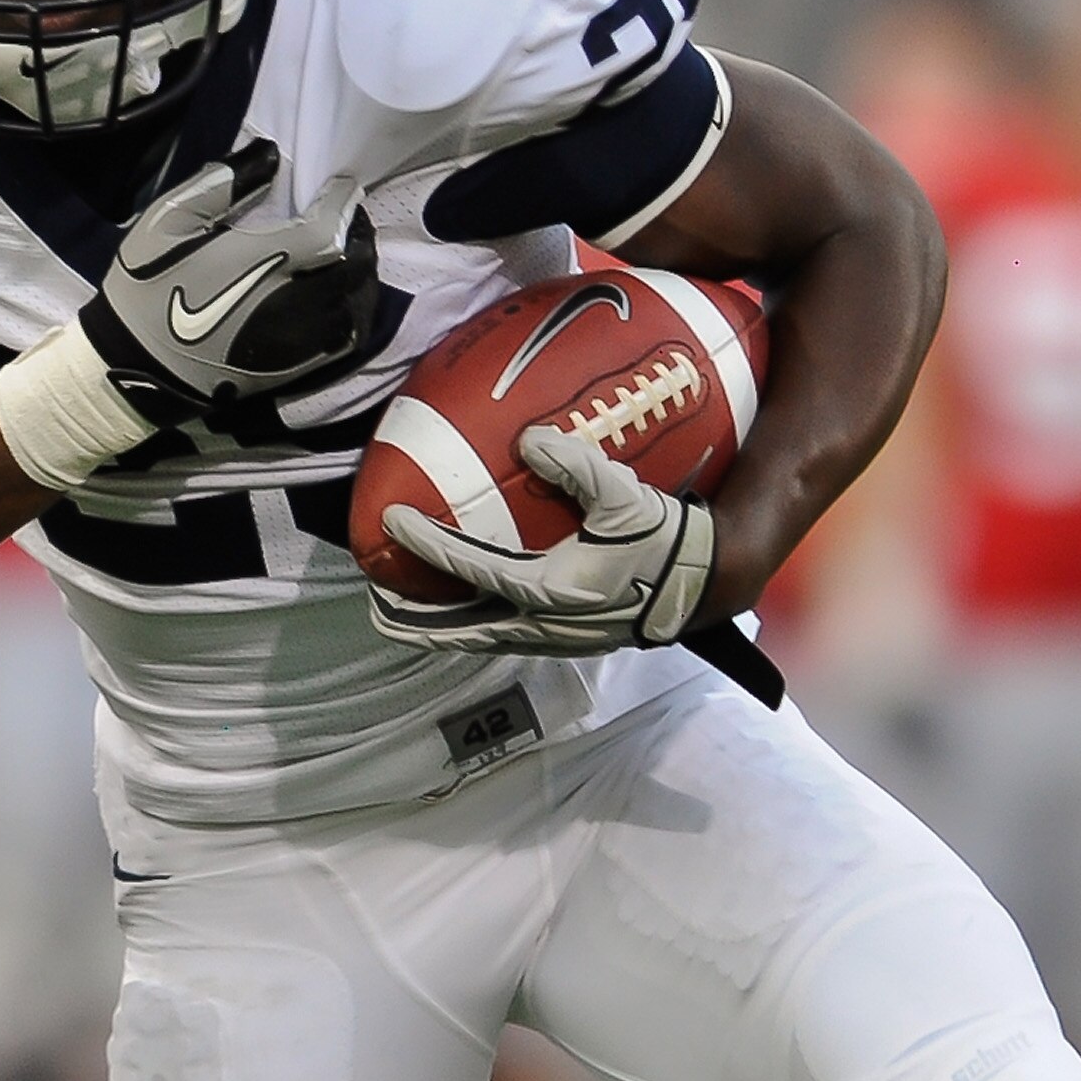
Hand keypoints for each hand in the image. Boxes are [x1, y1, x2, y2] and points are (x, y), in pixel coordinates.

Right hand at [0, 149, 380, 489]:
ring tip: (347, 254)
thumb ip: (222, 183)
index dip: (343, 202)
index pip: (331, 226)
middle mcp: (294, 301)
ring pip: (359, 300)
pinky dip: (354, 309)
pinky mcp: (296, 367)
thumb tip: (271, 155)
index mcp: (264, 260)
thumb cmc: (145, 290)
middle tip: (345, 217)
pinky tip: (340, 296)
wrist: (132, 370)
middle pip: (357, 263)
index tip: (340, 186)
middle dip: (358, 233)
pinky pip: (347, 337)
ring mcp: (300, 339)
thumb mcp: (166, 223)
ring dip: (361, 272)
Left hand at [369, 426, 714, 654]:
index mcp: (552, 589)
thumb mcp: (624, 496)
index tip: (393, 521)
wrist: (705, 582)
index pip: (472, 566)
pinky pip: (504, 638)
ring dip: (439, 632)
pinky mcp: (566, 640)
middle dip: (416, 622)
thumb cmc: (664, 540)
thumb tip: (530, 440)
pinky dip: (473, 629)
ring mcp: (555, 637)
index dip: (429, 543)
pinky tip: (461, 616)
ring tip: (400, 621)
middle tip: (376, 606)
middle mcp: (545, 622)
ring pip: (481, 639)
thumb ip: (576, 466)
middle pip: (463, 628)